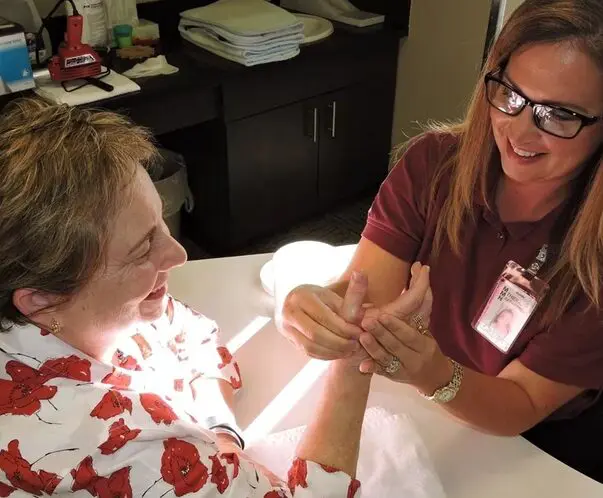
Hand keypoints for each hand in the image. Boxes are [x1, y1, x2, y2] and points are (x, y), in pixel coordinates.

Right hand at [279, 281, 364, 359]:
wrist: (302, 305)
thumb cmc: (324, 300)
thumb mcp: (337, 295)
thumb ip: (352, 292)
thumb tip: (361, 274)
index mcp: (301, 296)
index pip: (324, 317)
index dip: (343, 328)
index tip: (360, 333)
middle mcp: (289, 311)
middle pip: (315, 334)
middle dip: (338, 342)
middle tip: (356, 345)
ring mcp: (285, 327)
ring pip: (310, 346)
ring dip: (333, 351)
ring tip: (350, 350)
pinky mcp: (289, 339)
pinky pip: (307, 352)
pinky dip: (325, 355)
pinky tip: (339, 353)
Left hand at [358, 263, 453, 392]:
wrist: (432, 376)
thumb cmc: (425, 340)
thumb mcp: (426, 321)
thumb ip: (423, 297)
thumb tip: (422, 266)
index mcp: (424, 343)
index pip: (410, 333)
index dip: (397, 325)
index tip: (382, 315)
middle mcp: (414, 357)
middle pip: (397, 345)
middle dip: (382, 334)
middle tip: (365, 322)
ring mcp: (403, 369)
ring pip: (387, 359)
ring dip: (375, 349)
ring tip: (362, 337)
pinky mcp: (392, 376)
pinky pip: (381, 373)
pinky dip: (372, 368)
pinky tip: (362, 366)